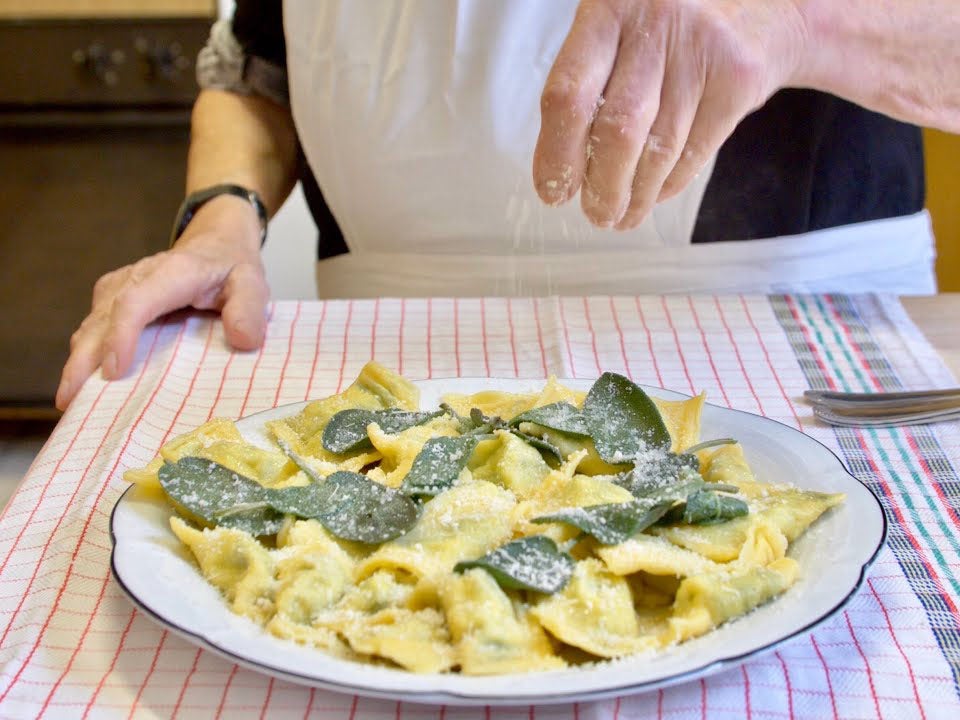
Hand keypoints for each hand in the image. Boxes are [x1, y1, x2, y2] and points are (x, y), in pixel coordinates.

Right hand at [55, 195, 269, 409]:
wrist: (216, 244)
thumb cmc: (232, 268)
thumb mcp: (252, 283)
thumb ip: (248, 309)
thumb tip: (242, 340)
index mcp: (173, 273)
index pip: (135, 302)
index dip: (121, 335)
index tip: (113, 372)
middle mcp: (137, 278)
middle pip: (101, 319)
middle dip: (83, 361)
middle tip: (71, 401)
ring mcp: (120, 288)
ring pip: (91, 326)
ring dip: (78, 363)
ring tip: (70, 403)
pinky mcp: (112, 299)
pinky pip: (93, 328)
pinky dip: (85, 356)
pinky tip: (83, 386)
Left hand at [533, 0, 808, 228]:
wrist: (758, 10)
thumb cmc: (665, 33)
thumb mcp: (617, 34)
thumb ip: (586, 87)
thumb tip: (559, 169)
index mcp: (609, 10)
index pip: (570, 94)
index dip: (557, 153)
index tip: (553, 191)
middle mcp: (655, 23)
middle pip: (618, 130)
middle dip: (602, 187)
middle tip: (596, 214)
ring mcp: (701, 50)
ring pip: (659, 149)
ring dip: (636, 195)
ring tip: (621, 216)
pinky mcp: (737, 80)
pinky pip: (695, 152)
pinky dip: (669, 184)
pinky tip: (654, 195)